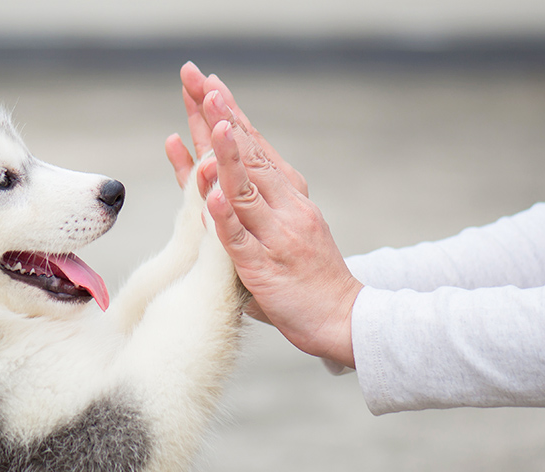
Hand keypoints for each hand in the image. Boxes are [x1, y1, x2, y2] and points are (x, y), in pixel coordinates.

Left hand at [167, 63, 362, 367]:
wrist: (345, 318)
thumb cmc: (308, 275)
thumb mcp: (284, 229)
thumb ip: (253, 206)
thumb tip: (219, 184)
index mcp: (288, 195)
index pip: (254, 146)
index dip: (230, 114)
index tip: (209, 83)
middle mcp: (286, 207)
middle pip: (247, 155)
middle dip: (220, 116)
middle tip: (199, 81)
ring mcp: (276, 236)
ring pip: (246, 190)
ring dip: (227, 154)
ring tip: (211, 122)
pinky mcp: (264, 268)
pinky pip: (240, 240)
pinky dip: (225, 218)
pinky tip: (211, 197)